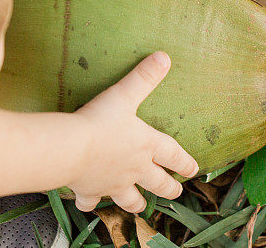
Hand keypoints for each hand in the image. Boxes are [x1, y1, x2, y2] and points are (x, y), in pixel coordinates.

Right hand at [69, 52, 198, 212]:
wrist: (71, 149)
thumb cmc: (99, 121)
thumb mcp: (124, 94)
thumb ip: (144, 77)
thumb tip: (164, 57)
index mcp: (146, 146)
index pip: (173, 156)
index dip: (186, 162)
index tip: (194, 171)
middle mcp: (134, 169)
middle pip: (158, 184)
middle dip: (169, 189)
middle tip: (176, 192)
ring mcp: (113, 183)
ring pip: (131, 200)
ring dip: (137, 203)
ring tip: (140, 207)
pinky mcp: (91, 190)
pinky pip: (92, 201)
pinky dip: (91, 204)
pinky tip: (90, 203)